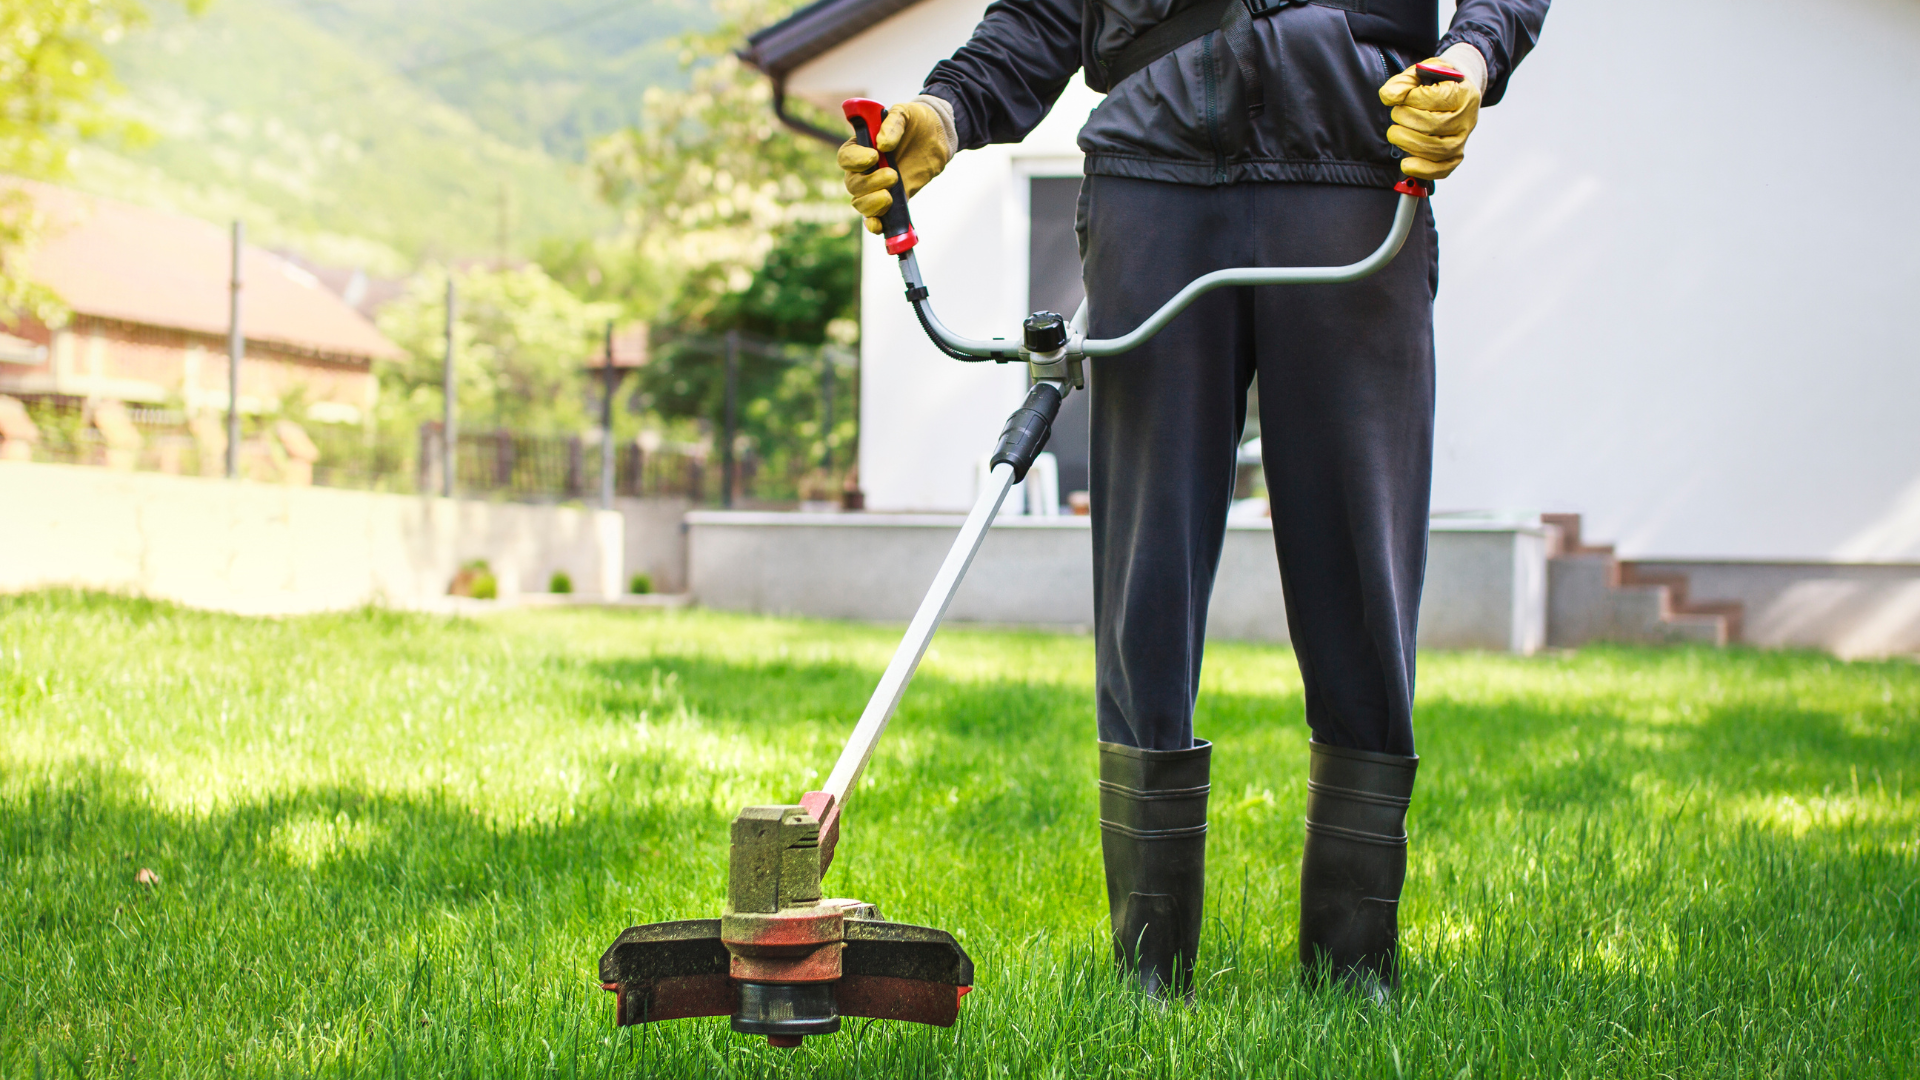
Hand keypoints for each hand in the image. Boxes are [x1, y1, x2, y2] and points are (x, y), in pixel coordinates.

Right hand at [837, 97, 954, 233]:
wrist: (937, 135)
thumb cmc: (916, 120)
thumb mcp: (905, 112)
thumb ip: (893, 124)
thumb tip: (882, 144)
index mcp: (861, 145)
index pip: (845, 157)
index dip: (856, 160)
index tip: (874, 156)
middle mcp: (864, 167)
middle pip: (852, 184)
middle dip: (869, 184)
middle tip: (893, 175)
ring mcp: (876, 185)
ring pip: (860, 203)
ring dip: (872, 204)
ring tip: (890, 196)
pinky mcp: (892, 198)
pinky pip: (876, 216)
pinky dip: (874, 224)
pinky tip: (880, 226)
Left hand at [1378, 45, 1486, 180]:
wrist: (1456, 93)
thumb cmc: (1436, 84)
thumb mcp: (1421, 74)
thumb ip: (1403, 82)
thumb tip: (1388, 95)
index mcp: (1463, 93)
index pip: (1432, 99)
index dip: (1409, 99)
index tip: (1400, 97)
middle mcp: (1467, 118)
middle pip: (1432, 125)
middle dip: (1405, 120)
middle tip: (1397, 114)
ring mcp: (1462, 139)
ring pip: (1436, 149)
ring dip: (1407, 142)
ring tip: (1396, 133)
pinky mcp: (1456, 156)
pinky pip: (1442, 169)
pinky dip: (1421, 169)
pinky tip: (1406, 163)